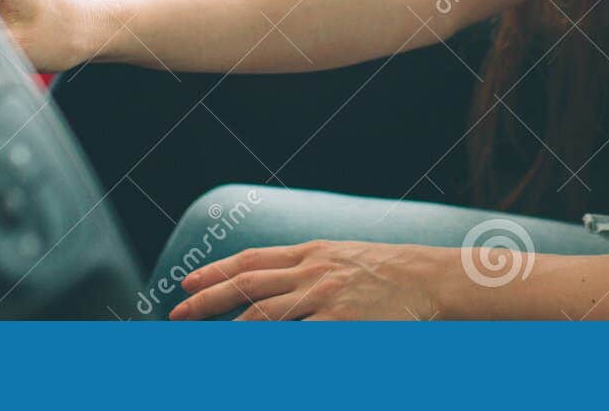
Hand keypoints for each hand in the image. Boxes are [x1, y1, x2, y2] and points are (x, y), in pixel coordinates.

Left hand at [168, 240, 452, 320]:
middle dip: (207, 301)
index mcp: (311, 253)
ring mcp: (324, 297)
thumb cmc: (390, 271)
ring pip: (263, 317)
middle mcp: (311, 271)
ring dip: (230, 333)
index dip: (216, 271)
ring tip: (204, 345)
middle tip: (177, 313)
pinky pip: (295, 340)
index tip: (188, 282)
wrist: (430, 278)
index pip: (251, 260)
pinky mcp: (339, 323)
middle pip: (246, 286)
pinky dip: (269, 348)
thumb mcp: (344, 257)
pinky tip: (248, 355)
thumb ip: (309, 268)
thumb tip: (275, 283)